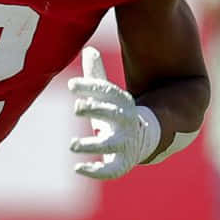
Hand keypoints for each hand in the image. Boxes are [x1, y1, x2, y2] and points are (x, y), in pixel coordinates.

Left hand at [68, 46, 158, 179]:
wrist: (147, 140)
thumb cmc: (120, 115)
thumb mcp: (109, 97)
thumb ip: (97, 78)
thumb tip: (89, 49)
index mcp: (122, 104)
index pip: (109, 92)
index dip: (91, 87)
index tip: (71, 84)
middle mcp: (126, 123)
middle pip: (114, 114)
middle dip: (96, 109)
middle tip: (77, 108)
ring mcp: (125, 144)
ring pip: (111, 144)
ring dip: (92, 145)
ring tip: (72, 145)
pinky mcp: (122, 163)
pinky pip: (112, 170)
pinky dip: (96, 171)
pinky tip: (78, 169)